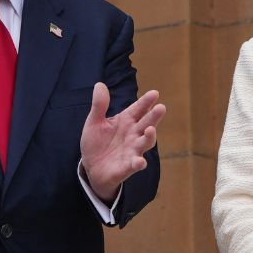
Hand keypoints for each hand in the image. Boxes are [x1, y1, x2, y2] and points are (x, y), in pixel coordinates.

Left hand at [80, 83, 164, 200]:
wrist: (91, 168)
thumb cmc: (97, 143)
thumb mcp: (94, 122)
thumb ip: (99, 105)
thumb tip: (99, 84)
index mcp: (125, 121)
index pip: (138, 109)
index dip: (146, 102)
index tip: (154, 93)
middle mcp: (133, 135)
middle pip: (146, 124)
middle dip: (153, 117)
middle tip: (161, 108)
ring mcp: (132, 150)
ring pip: (145, 143)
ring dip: (149, 137)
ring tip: (150, 129)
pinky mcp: (127, 166)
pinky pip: (135, 164)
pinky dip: (138, 163)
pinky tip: (140, 162)